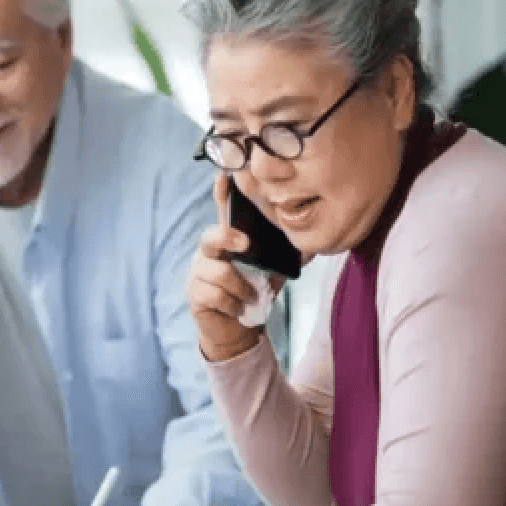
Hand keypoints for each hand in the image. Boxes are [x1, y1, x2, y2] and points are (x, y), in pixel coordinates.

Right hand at [186, 173, 280, 361]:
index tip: (223, 176)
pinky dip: (233, 305)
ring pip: (218, 273)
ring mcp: (197, 273)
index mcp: (227, 242)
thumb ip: (282, 255)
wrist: (235, 329)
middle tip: (246, 244)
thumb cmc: (252, 293)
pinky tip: (237, 309)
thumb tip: (311, 242)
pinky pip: (215, 295)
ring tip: (250, 297)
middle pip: (210, 237)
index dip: (221, 194)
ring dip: (241, 288)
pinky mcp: (194, 294)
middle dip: (228, 238)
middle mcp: (208, 253)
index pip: (223, 213)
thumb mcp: (271, 271)